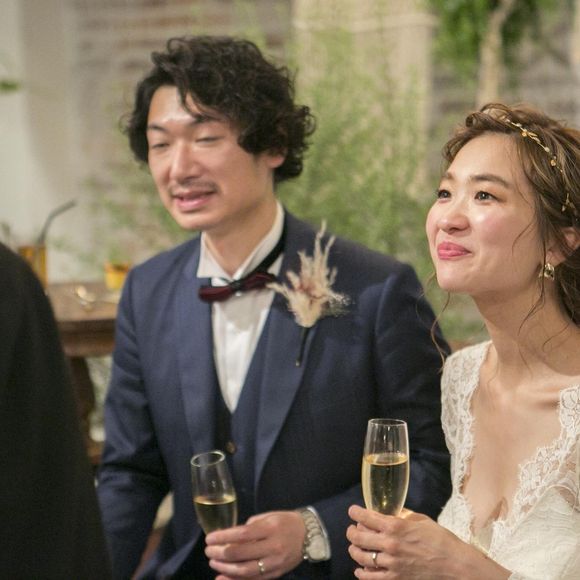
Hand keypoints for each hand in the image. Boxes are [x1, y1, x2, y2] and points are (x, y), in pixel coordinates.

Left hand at [205, 510, 304, 578]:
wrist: (308, 535)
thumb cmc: (285, 522)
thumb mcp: (268, 517)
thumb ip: (250, 527)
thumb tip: (229, 537)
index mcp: (270, 529)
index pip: (242, 535)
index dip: (223, 537)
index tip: (210, 538)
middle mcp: (272, 547)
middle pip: (241, 554)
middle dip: (220, 554)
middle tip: (208, 551)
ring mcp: (274, 563)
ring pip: (245, 571)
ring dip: (225, 569)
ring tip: (213, 563)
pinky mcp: (275, 574)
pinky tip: (222, 578)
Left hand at [346, 505, 509, 578]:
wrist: (455, 566)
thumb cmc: (441, 540)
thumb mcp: (421, 520)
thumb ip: (403, 515)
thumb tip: (391, 512)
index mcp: (395, 526)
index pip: (366, 517)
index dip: (355, 513)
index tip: (352, 511)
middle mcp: (389, 544)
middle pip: (358, 536)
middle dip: (352, 531)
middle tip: (352, 530)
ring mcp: (391, 564)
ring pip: (360, 556)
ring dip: (354, 550)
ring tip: (355, 547)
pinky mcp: (395, 579)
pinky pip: (370, 577)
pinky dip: (362, 572)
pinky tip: (360, 569)